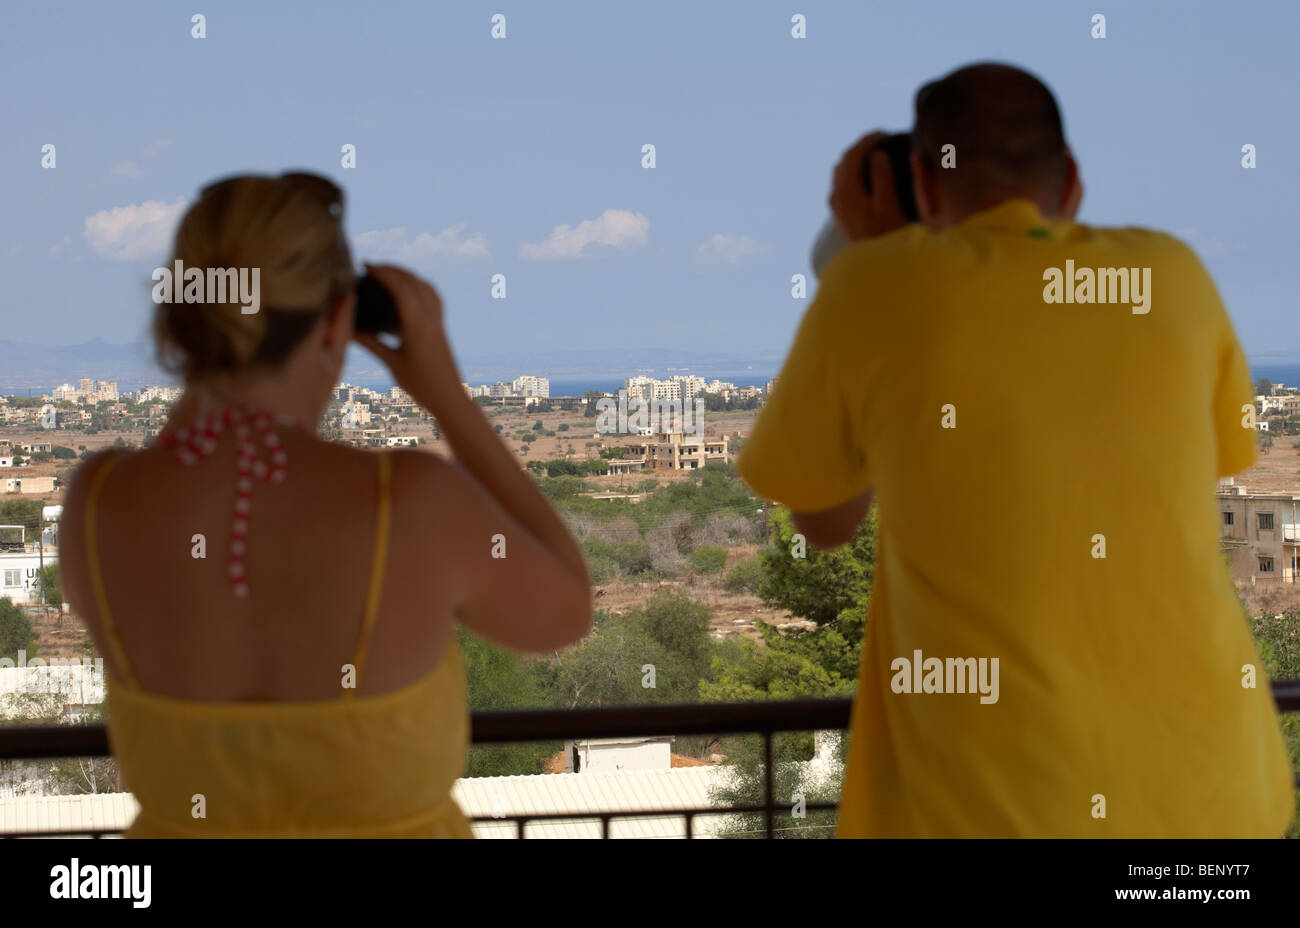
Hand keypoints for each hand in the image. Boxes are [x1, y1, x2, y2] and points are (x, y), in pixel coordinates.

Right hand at [353, 263, 463, 411]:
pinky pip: (433, 297)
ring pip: (424, 286)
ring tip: (387, 273)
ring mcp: (438, 321)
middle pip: (412, 281)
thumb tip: (347, 328)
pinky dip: (419, 286)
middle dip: (392, 269)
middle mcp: (430, 318)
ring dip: (406, 275)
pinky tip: (409, 290)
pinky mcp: (441, 327)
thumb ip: (370, 343)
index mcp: (417, 325)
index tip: (365, 265)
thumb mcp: (391, 363)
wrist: (450, 398)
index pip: (400, 287)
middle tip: (371, 266)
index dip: (383, 272)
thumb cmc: (421, 385)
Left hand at [829, 131, 908, 241]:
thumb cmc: (886, 236)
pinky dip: (853, 174)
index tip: (884, 132)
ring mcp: (837, 208)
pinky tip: (867, 177)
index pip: (852, 156)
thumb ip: (882, 177)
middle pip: (844, 163)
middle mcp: (837, 198)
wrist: (874, 269)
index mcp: (846, 191)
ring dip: (856, 161)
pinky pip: (843, 186)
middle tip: (881, 140)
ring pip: (841, 174)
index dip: (867, 140)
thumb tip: (877, 155)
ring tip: (876, 154)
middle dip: (861, 148)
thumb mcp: (888, 204)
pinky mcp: (841, 217)